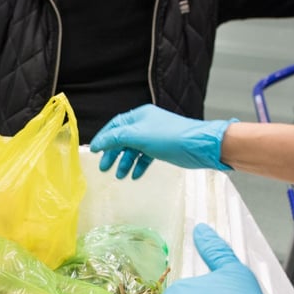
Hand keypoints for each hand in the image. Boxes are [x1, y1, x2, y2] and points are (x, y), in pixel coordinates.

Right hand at [89, 105, 236, 178]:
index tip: (93, 152)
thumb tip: (98, 143)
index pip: (115, 126)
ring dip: (125, 162)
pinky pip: (145, 156)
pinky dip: (138, 165)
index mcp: (139, 117)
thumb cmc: (170, 137)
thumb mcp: (138, 136)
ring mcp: (154, 137)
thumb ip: (116, 139)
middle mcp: (146, 124)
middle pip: (122, 139)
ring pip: (133, 149)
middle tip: (104, 168)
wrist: (199, 146)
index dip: (103, 138)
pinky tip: (135, 175)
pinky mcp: (163, 148)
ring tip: (119, 176)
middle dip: (112, 154)